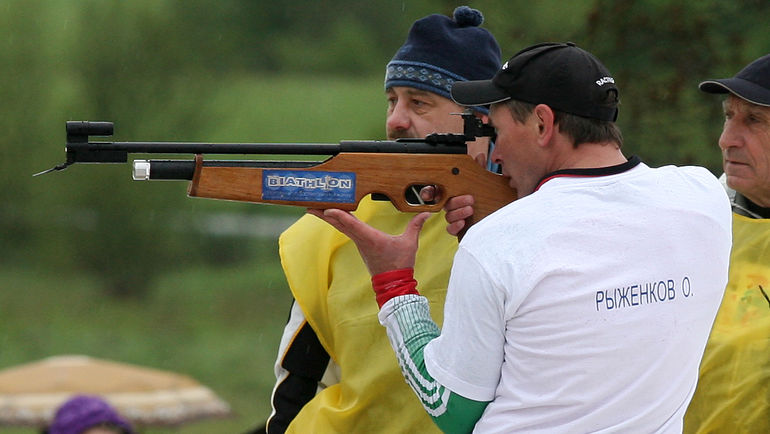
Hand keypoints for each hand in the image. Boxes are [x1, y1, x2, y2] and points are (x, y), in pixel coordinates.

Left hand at [307, 208, 431, 275]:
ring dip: (329, 217)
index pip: (352, 225)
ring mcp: (359, 242)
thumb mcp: (409, 243)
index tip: (327, 209)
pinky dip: (339, 221)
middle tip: (310, 205)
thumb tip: (426, 213)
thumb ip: (415, 226)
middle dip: (325, 214)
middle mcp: (361, 239)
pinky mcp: (361, 245)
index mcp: (370, 238)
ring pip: (341, 226)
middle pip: (340, 224)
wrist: (394, 283)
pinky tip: (334, 216)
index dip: (339, 215)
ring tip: (316, 208)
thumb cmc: (400, 264)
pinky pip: (346, 230)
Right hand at [419, 152, 485, 236]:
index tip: (430, 194)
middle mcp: (450, 203)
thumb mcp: (482, 180)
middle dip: (455, 201)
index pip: (433, 191)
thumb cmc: (485, 193)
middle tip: (470, 198)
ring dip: (458, 213)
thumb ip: (480, 169)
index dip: (428, 192)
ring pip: (448, 216)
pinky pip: (451, 229)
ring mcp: (454, 215)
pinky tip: (463, 222)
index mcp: (450, 191)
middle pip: (444, 203)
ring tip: (471, 209)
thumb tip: (480, 157)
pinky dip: (455, 226)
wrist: (496, 209)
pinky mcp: (458, 227)